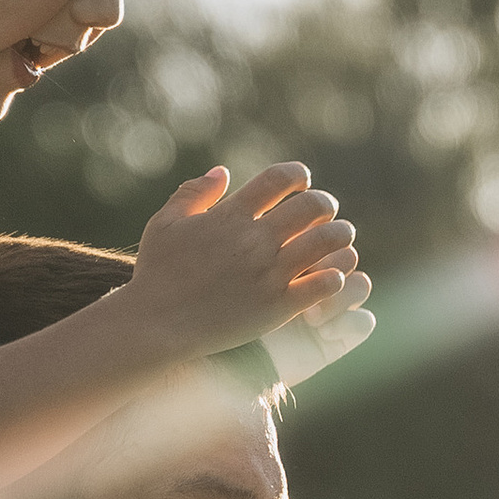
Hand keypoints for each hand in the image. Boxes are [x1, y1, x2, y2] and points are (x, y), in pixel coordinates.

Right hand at [127, 163, 367, 360]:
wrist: (156, 326)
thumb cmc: (157, 274)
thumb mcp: (165, 224)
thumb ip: (194, 192)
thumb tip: (223, 172)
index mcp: (230, 216)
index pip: (279, 179)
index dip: (298, 174)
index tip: (303, 181)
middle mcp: (254, 241)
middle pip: (310, 206)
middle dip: (325, 203)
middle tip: (327, 210)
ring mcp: (269, 274)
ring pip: (326, 242)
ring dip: (340, 235)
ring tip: (342, 238)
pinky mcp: (278, 308)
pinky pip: (324, 284)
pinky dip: (336, 275)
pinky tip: (334, 275)